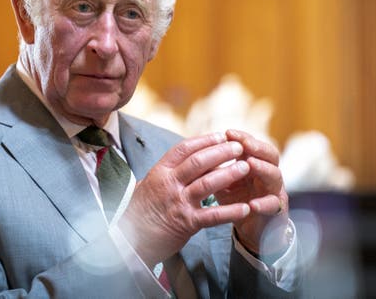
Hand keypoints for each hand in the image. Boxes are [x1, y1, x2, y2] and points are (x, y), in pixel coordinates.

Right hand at [118, 132, 251, 266]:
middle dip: (221, 152)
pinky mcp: (186, 223)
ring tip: (246, 167)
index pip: (184, 149)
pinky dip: (230, 211)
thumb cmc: (141, 210)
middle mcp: (169, 184)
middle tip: (239, 146)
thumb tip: (186, 157)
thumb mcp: (149, 184)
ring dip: (229, 174)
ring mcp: (178, 203)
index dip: (205, 140)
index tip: (221, 135)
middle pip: (198, 162)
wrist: (129, 239)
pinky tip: (245, 208)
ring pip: (207, 183)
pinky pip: (212, 215)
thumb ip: (168, 171)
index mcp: (160, 171)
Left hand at [215, 129, 289, 256]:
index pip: (253, 145)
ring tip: (250, 164)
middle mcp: (268, 174)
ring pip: (275, 176)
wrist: (250, 228)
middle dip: (257, 147)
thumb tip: (194, 153)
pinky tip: (253, 203)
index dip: (243, 138)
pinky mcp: (276, 211)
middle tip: (244, 143)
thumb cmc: (236, 200)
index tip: (228, 132)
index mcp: (255, 164)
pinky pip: (273, 205)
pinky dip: (264, 204)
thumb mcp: (224, 182)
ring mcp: (274, 192)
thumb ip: (215, 168)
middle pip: (270, 155)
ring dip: (263, 168)